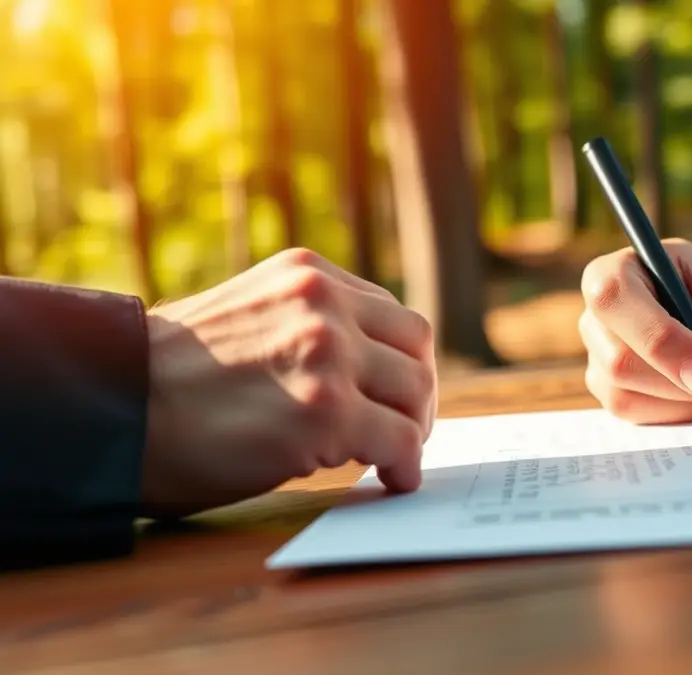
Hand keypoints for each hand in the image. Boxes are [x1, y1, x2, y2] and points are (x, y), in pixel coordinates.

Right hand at [140, 248, 435, 517]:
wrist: (115, 405)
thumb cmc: (174, 376)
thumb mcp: (250, 317)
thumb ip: (306, 326)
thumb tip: (368, 375)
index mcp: (307, 275)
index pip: (391, 315)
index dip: (401, 362)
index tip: (396, 394)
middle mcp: (324, 303)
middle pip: (417, 347)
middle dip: (417, 393)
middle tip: (406, 427)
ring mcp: (328, 355)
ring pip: (415, 393)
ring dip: (411, 429)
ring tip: (392, 456)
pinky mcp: (328, 412)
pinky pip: (400, 441)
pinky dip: (405, 465)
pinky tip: (393, 479)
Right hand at [578, 238, 691, 424]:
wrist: (685, 314)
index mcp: (610, 274)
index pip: (616, 303)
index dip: (663, 342)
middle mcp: (591, 318)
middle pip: (619, 363)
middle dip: (677, 383)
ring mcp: (593, 358)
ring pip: (624, 396)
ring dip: (679, 402)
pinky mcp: (604, 390)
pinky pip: (632, 415)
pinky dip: (673, 413)